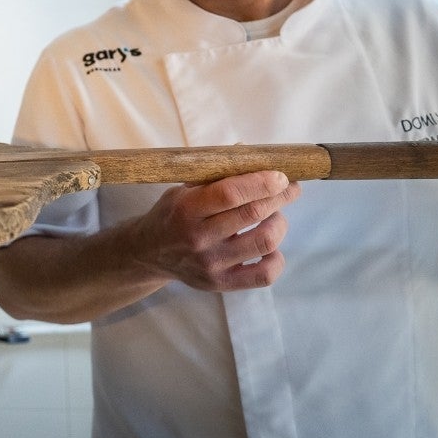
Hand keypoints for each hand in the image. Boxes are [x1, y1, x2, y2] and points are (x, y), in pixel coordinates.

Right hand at [130, 171, 299, 290]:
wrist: (149, 253)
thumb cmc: (172, 214)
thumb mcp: (183, 189)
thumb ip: (215, 175)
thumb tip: (250, 153)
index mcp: (186, 209)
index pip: (230, 194)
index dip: (261, 183)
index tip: (281, 176)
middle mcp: (198, 238)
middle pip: (252, 213)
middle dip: (279, 197)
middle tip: (289, 189)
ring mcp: (211, 264)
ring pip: (264, 242)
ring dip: (278, 223)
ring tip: (274, 216)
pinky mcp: (221, 283)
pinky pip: (265, 274)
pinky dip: (276, 257)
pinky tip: (268, 247)